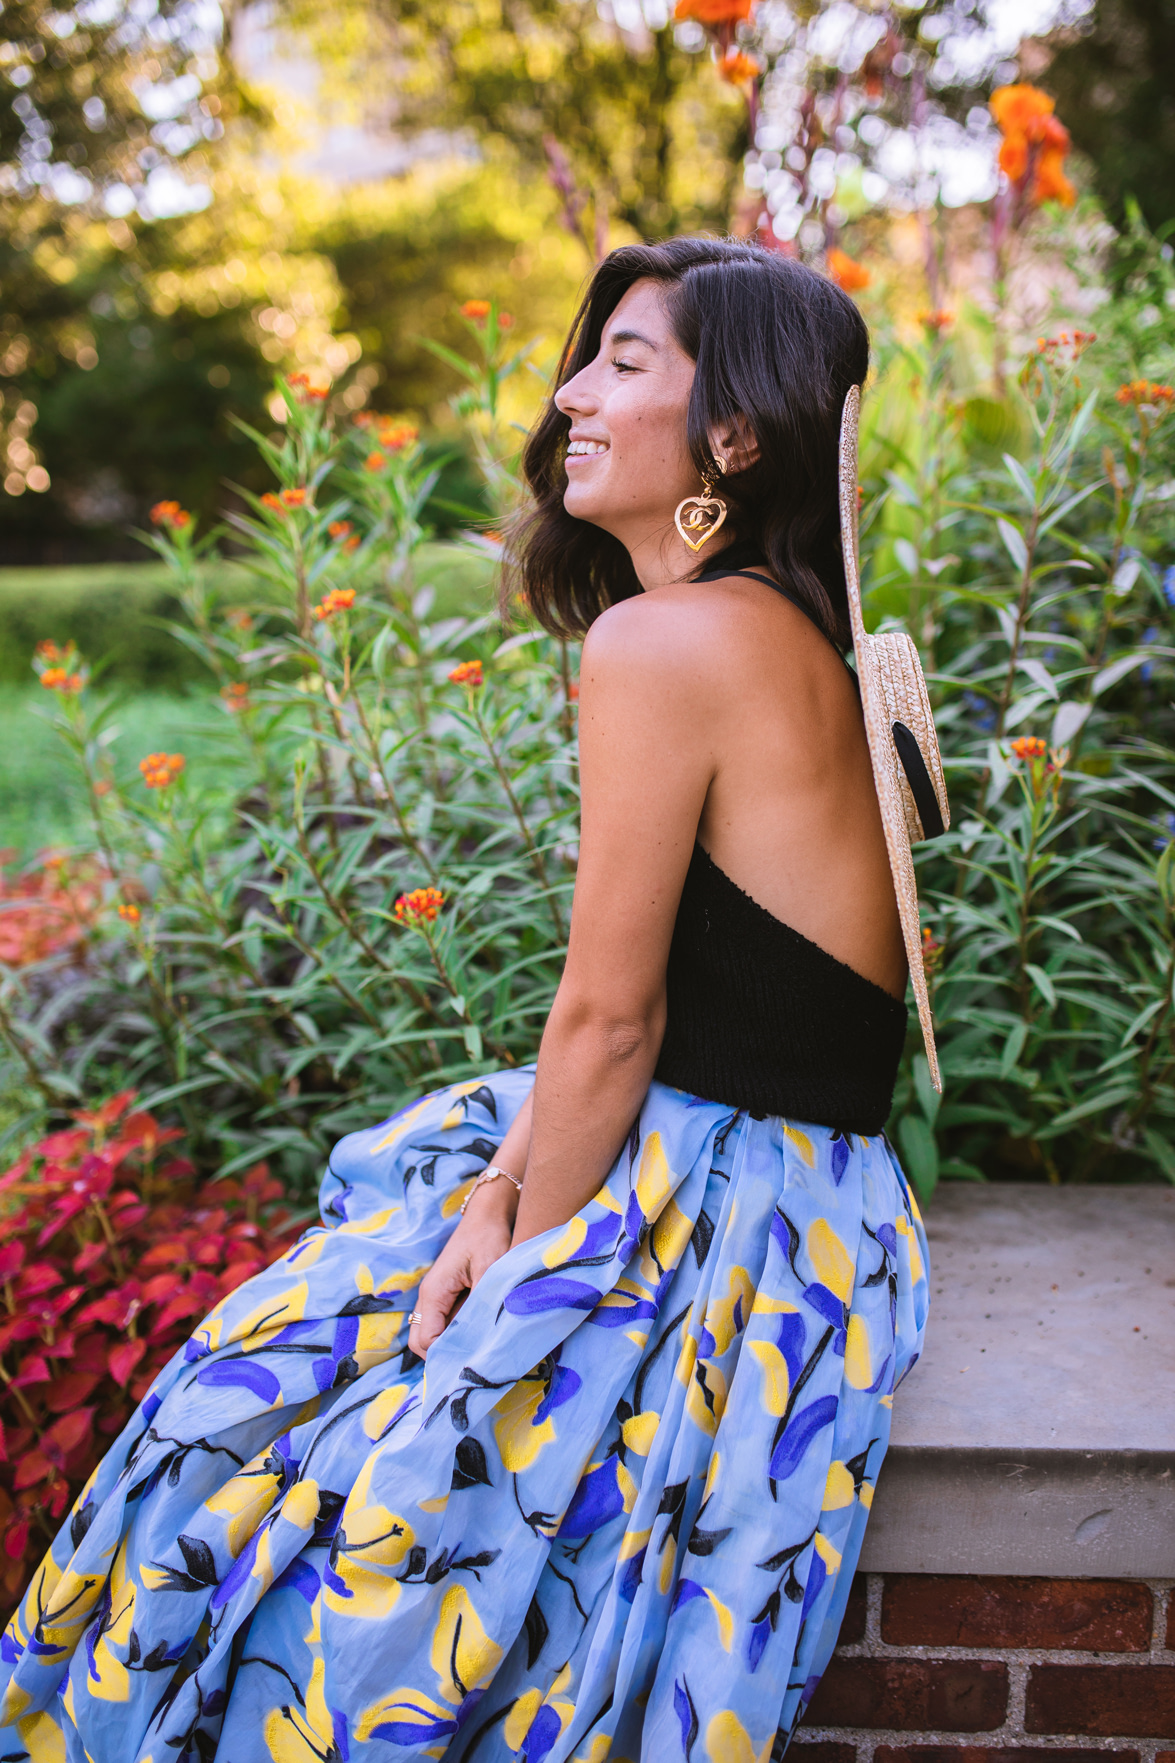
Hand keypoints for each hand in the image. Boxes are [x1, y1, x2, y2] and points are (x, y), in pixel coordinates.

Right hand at [408, 1190, 514, 1356]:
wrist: (490, 1212)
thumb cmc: (488, 1235)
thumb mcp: (490, 1269)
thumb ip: (482, 1303)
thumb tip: (483, 1339)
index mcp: (433, 1293)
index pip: (425, 1342)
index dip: (446, 1355)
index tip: (474, 1359)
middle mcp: (430, 1297)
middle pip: (424, 1342)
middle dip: (446, 1354)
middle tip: (478, 1357)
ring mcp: (438, 1296)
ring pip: (436, 1334)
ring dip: (456, 1342)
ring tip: (484, 1344)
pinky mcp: (450, 1294)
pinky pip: (448, 1322)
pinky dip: (462, 1330)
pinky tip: (485, 1328)